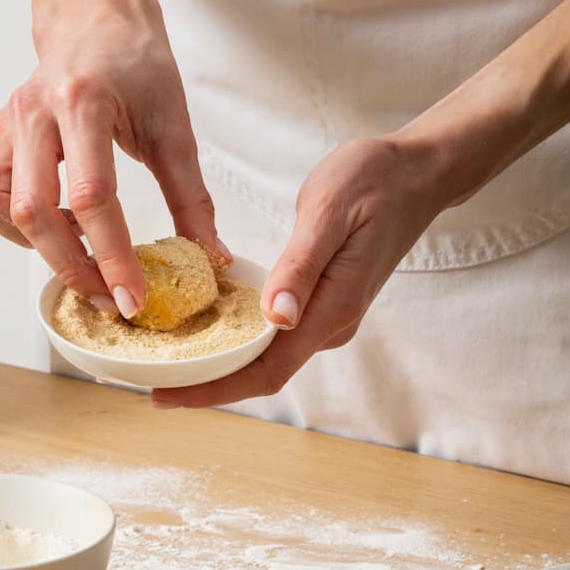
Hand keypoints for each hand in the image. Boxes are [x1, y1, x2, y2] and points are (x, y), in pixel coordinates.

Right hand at [0, 8, 219, 316]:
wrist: (95, 17)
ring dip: (38, 246)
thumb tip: (210, 256)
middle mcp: (32, 112)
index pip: (92, 197)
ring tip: (82, 257)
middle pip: (35, 212)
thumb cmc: (135, 63)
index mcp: (82, 101)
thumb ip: (191, 198)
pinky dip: (13, 226)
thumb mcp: (174, 127)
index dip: (112, 257)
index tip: (133, 298)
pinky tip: (50, 227)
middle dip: (75, 269)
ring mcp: (5, 124)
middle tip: (111, 300)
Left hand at [150, 134, 444, 407]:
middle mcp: (331, 325)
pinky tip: (207, 331)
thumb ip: (301, 266)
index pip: (267, 371)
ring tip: (169, 361)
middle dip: (208, 385)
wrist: (417, 174)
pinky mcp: (323, 305)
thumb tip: (277, 317)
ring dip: (221, 365)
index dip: (214, 390)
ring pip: (268, 358)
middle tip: (152, 384)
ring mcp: (329, 318)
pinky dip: (238, 341)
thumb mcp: (329, 212)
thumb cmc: (374, 182)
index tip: (166, 396)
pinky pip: (277, 337)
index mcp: (331, 309)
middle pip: (261, 374)